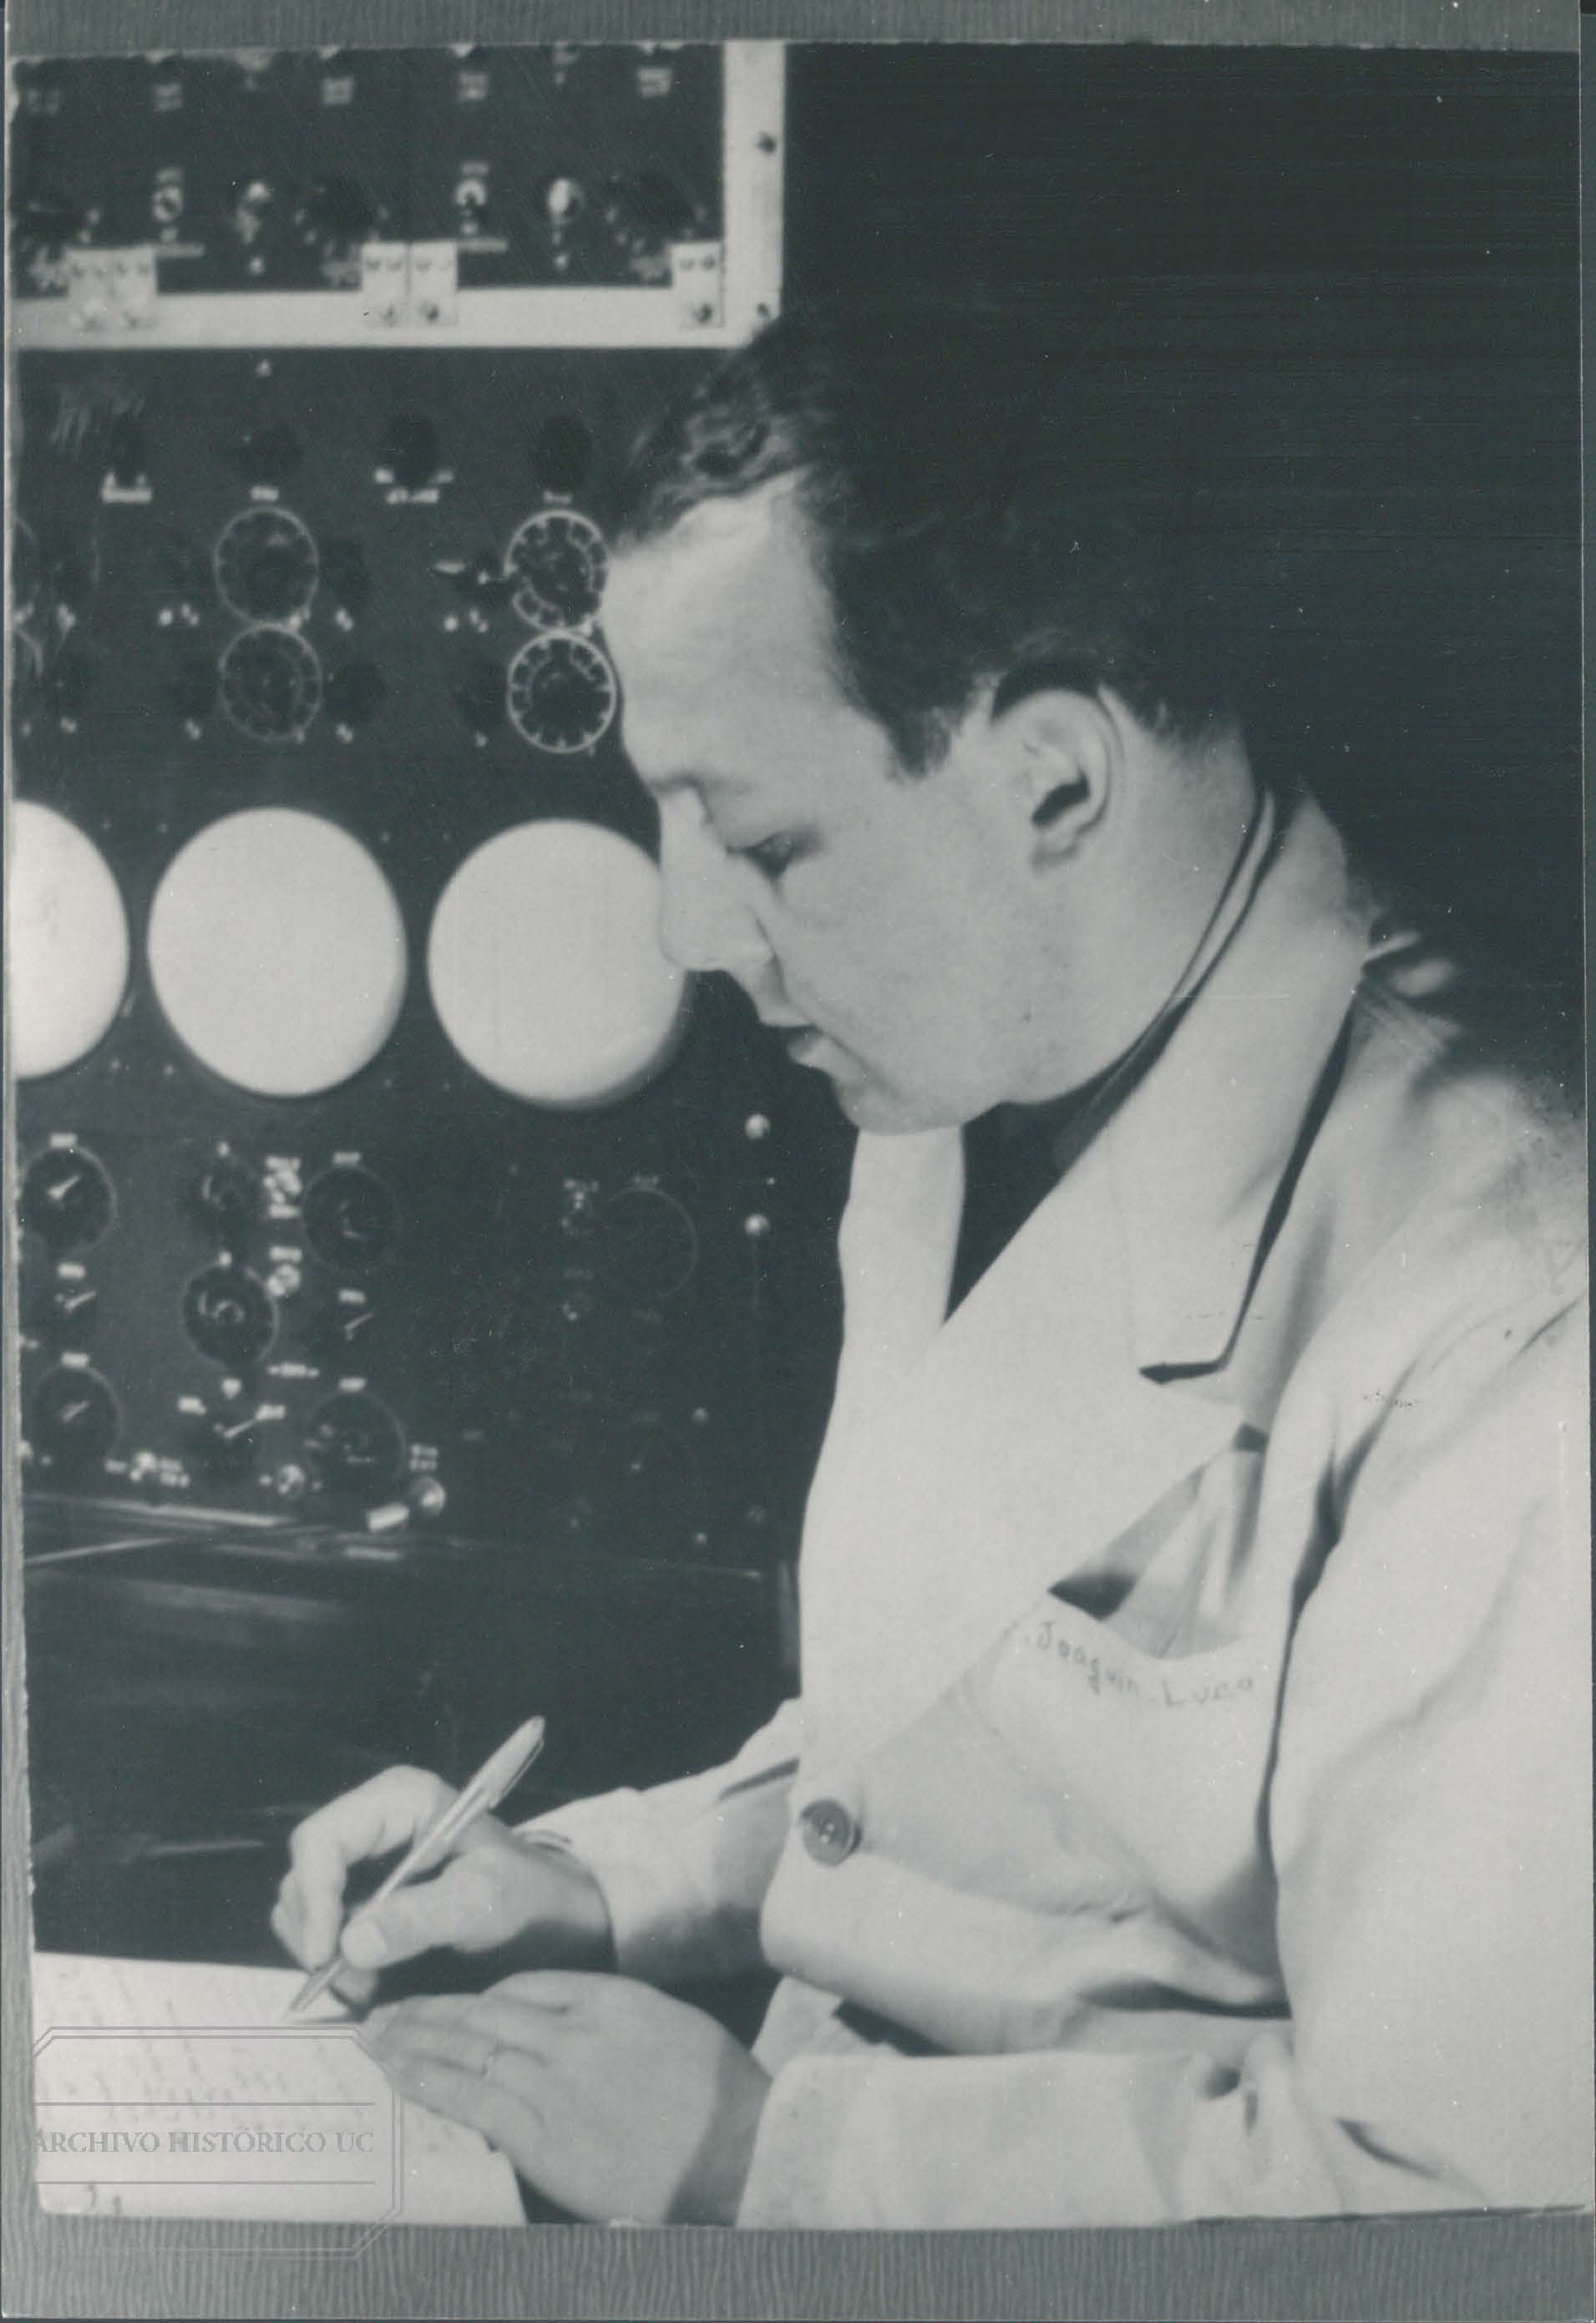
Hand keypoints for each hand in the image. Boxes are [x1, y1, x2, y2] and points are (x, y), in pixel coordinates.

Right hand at [271, 1766, 612, 2006]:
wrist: (557, 1923)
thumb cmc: (532, 1897)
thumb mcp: (485, 1902)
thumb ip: (421, 1917)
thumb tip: (351, 1943)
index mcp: (399, 1801)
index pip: (320, 1840)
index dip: (313, 1897)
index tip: (326, 1954)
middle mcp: (374, 1825)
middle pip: (304, 1877)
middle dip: (320, 1935)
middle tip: (358, 1983)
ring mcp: (367, 1864)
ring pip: (305, 1911)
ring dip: (328, 1956)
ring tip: (373, 1986)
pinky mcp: (367, 1900)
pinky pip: (325, 1933)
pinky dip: (338, 1965)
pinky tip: (374, 1983)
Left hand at [362, 1972, 770, 2223]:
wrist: (740, 2149)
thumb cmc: (716, 2093)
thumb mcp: (668, 2023)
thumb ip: (609, 2015)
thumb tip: (557, 2025)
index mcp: (607, 1997)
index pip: (523, 1984)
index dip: (474, 1997)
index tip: (449, 2005)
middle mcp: (572, 2030)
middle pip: (483, 2011)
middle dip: (428, 2012)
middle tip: (385, 2012)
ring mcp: (553, 2081)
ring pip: (467, 2048)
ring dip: (414, 2041)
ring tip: (376, 2037)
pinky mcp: (541, 2133)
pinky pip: (470, 2097)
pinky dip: (427, 2081)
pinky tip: (399, 2073)